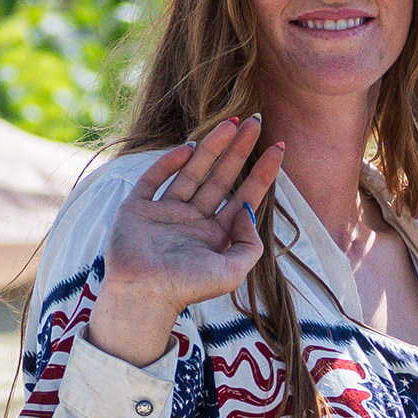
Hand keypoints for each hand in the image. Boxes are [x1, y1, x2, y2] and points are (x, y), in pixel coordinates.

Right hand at [90, 115, 286, 361]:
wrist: (142, 296)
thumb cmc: (187, 289)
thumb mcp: (233, 272)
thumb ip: (250, 243)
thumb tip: (250, 209)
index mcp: (216, 236)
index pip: (245, 197)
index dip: (263, 173)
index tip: (279, 147)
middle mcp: (193, 220)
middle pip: (221, 177)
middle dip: (239, 150)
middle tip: (255, 120)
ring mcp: (165, 212)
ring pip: (193, 172)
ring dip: (211, 147)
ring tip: (230, 123)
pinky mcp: (138, 208)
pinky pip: (154, 179)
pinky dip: (170, 163)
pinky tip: (189, 147)